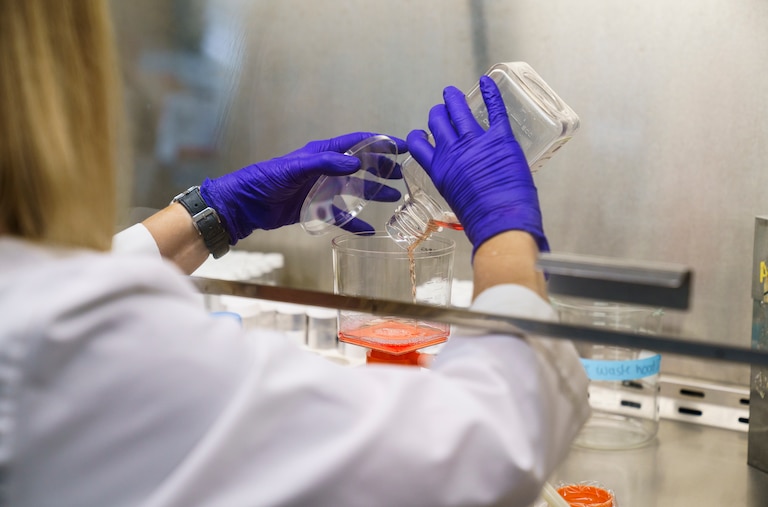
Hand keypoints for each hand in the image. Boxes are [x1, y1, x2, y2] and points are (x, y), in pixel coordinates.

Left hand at [200, 132, 405, 241]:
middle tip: (401, 174)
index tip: (402, 146)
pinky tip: (368, 231)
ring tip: (394, 198)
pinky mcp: (314, 208)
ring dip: (373, 193)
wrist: (244, 204)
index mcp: (322, 153)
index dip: (380, 142)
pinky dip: (353, 222)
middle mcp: (324, 169)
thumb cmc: (265, 180)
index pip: (357, 143)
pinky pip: (339, 215)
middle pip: (360, 166)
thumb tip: (356, 163)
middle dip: (381, 168)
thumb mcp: (296, 168)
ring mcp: (320, 189)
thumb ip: (326, 164)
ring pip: (354, 190)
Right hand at [406, 76, 548, 253]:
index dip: (419, 136)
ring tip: (454, 94)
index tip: (422, 133)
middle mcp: (452, 151)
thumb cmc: (480, 221)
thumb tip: (465, 182)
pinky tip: (487, 82)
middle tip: (443, 109)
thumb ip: (456, 183)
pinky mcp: (500, 138)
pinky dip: (490, 92)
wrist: (500, 222)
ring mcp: (475, 142)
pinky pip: (494, 109)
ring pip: (458, 110)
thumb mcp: (456, 201)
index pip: (418, 144)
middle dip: (439, 114)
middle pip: (437, 121)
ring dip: (454, 99)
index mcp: (439, 169)